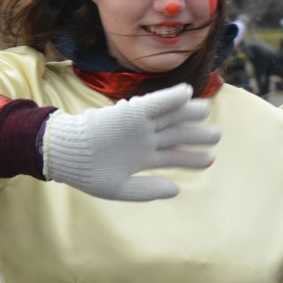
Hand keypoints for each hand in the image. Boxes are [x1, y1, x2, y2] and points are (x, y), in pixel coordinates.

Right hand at [42, 84, 219, 200]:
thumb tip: (177, 189)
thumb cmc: (88, 172)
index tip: (210, 159)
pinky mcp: (130, 112)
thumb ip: (146, 190)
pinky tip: (187, 93)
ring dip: (188, 115)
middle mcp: (142, 139)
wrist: (65, 154)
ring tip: (207, 113)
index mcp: (141, 157)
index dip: (191, 157)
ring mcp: (137, 124)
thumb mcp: (119, 188)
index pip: (171, 155)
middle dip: (196, 136)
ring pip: (169, 118)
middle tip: (217, 136)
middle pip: (174, 135)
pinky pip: (154, 103)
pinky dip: (170, 98)